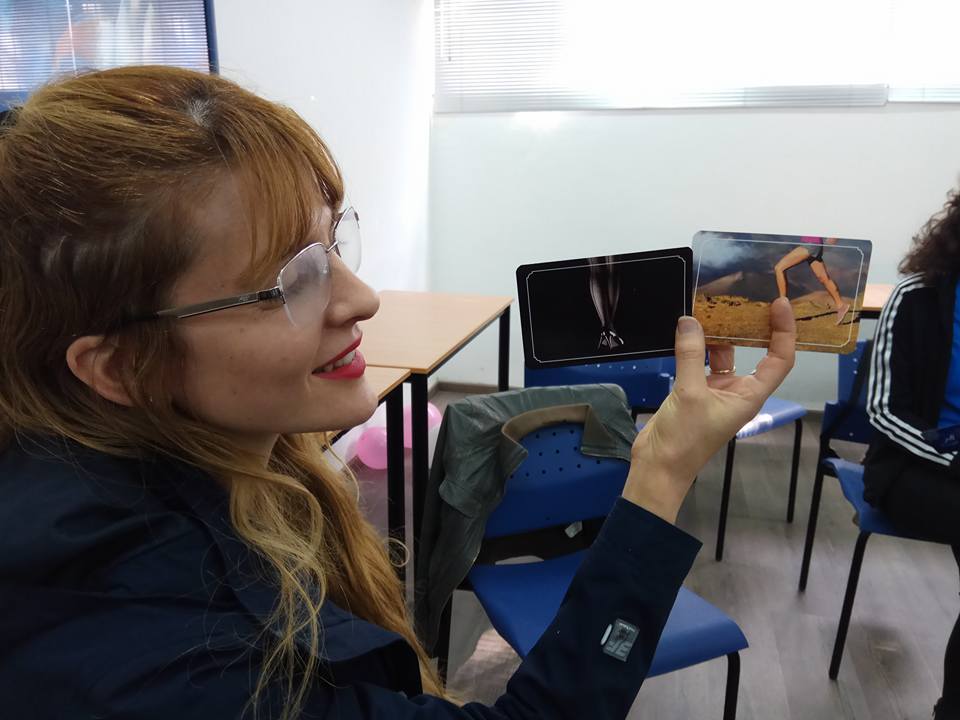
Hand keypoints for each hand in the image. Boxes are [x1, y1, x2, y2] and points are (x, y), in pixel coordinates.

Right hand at [622, 297, 796, 522]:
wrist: (659, 467)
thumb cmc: (685, 438)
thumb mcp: (689, 394)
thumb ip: (691, 355)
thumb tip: (689, 320)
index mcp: (749, 396)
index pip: (779, 360)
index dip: (784, 332)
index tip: (778, 304)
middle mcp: (737, 391)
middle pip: (751, 352)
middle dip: (747, 326)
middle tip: (741, 297)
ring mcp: (714, 391)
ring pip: (722, 354)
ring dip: (715, 334)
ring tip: (708, 307)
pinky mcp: (692, 391)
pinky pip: (698, 361)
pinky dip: (694, 346)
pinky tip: (686, 329)